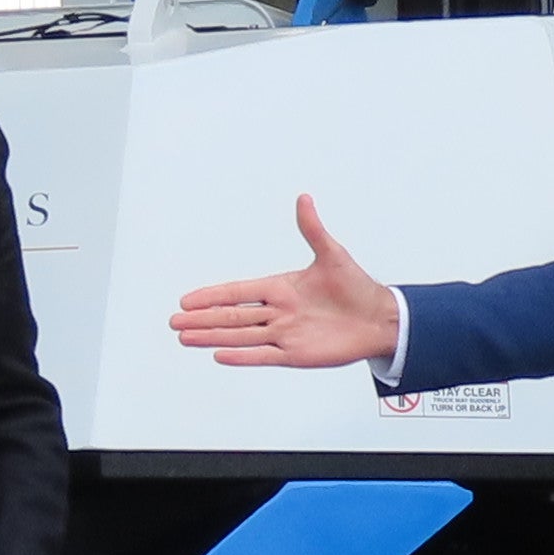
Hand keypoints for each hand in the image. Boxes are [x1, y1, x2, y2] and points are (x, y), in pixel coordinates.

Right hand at [170, 195, 397, 368]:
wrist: (378, 320)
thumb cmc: (357, 288)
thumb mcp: (332, 255)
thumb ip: (313, 229)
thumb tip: (304, 199)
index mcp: (281, 288)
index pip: (238, 292)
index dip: (212, 296)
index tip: (187, 300)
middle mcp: (278, 312)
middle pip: (231, 316)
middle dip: (202, 319)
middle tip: (175, 322)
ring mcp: (284, 334)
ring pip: (240, 336)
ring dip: (212, 337)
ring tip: (185, 338)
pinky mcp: (295, 354)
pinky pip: (262, 355)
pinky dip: (241, 356)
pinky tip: (218, 355)